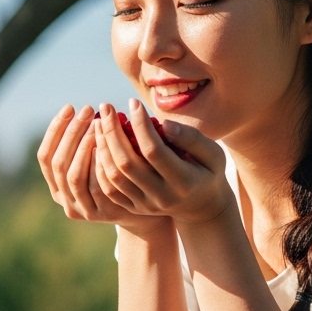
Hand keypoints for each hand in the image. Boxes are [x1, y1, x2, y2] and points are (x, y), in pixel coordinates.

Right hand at [37, 104, 168, 233]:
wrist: (141, 207)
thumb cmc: (117, 175)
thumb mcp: (94, 160)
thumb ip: (83, 144)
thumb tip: (81, 111)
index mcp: (56, 185)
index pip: (45, 156)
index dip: (55, 130)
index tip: (70, 108)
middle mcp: (64, 199)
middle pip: (59, 164)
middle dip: (71, 133)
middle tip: (86, 110)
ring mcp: (81, 209)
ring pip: (74, 176)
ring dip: (83, 146)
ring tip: (97, 124)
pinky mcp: (100, 213)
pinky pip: (96, 187)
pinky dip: (98, 165)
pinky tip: (107, 145)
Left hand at [93, 99, 234, 226]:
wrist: (202, 208)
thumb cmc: (207, 172)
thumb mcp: (213, 154)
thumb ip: (192, 138)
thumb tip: (163, 124)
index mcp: (184, 182)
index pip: (153, 151)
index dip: (140, 125)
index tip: (133, 103)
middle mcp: (162, 196)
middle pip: (128, 163)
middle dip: (113, 132)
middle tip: (106, 108)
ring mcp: (145, 205)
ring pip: (114, 176)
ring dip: (102, 147)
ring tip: (99, 122)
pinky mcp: (134, 208)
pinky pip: (109, 188)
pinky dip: (100, 165)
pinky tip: (98, 144)